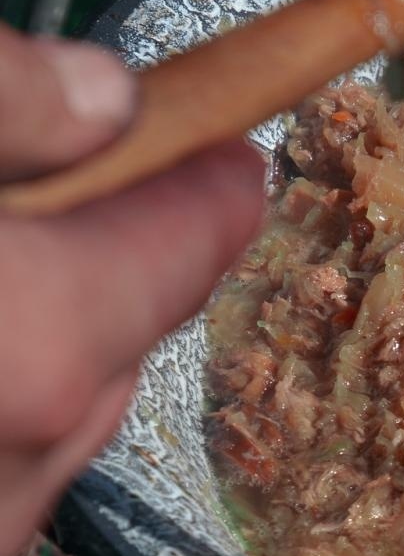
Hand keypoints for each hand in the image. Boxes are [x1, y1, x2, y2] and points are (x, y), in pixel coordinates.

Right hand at [0, 25, 264, 555]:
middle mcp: (29, 458)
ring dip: (57, 324)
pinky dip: (7, 390)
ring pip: (74, 397)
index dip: (214, 175)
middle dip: (126, 246)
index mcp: (41, 340)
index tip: (230, 140)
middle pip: (141, 324)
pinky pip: (12, 457)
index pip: (196, 239)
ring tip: (22, 256)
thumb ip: (4, 107)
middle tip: (88, 181)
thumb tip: (106, 96)